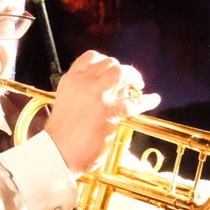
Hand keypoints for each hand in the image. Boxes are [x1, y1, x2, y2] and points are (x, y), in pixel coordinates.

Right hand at [42, 51, 156, 172]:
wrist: (56, 152)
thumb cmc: (61, 135)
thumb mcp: (68, 103)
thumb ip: (84, 94)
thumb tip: (110, 91)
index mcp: (71, 80)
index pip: (91, 57)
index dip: (106, 61)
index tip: (112, 69)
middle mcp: (83, 83)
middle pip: (110, 64)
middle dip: (122, 70)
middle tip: (129, 80)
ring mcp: (96, 96)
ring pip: (121, 73)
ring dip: (133, 77)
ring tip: (138, 86)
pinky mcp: (108, 112)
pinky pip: (133, 102)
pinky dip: (146, 100)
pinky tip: (153, 99)